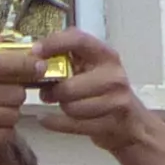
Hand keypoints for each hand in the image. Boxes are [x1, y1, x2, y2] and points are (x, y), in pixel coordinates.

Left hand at [30, 31, 153, 155]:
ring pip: (71, 107)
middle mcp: (113, 75)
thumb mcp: (92, 68)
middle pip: (69, 86)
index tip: (35, 52)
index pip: (79, 40)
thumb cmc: (104, 92)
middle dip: (53, 91)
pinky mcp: (113, 124)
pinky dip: (55, 123)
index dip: (54, 44)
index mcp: (106, 55)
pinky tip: (46, 120)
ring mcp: (116, 101)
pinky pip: (74, 125)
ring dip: (61, 107)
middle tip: (47, 93)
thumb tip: (33, 56)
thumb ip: (69, 58)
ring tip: (62, 105)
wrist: (131, 124)